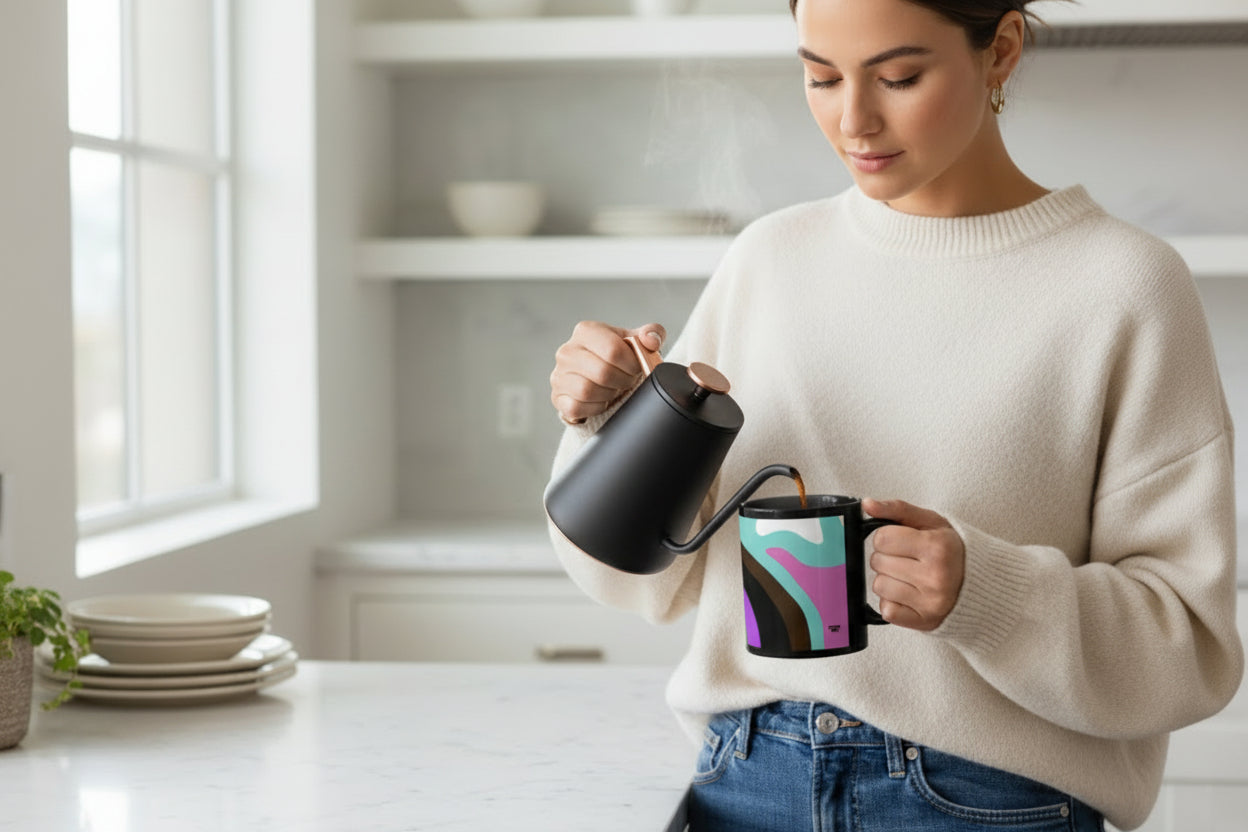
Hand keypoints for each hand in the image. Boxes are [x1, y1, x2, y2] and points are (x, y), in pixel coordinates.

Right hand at [549, 321, 665, 424]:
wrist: (599, 376)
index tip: (637, 368)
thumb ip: (652, 334)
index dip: (632, 364)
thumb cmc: (618, 356)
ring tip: (615, 388)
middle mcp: (567, 351)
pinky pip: (577, 407)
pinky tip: (602, 399)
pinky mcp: (557, 397)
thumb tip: (651, 341)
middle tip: (628, 380)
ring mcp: (559, 374)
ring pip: (587, 391)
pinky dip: (595, 407)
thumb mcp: (637, 341)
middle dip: (623, 380)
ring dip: (609, 394)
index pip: (613, 349)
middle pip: (602, 372)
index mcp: (586, 331)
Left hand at [863, 498, 964, 631]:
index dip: (887, 537)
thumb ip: (897, 509)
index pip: (882, 539)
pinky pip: (887, 610)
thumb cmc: (953, 550)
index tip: (902, 541)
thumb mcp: (931, 522)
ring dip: (889, 580)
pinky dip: (893, 602)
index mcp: (937, 547)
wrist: (982, 585)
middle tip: (909, 559)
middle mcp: (935, 576)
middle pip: (878, 562)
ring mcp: (930, 602)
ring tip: (910, 576)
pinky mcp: (925, 621)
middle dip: (888, 557)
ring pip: (879, 586)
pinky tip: (910, 594)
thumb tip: (867, 504)